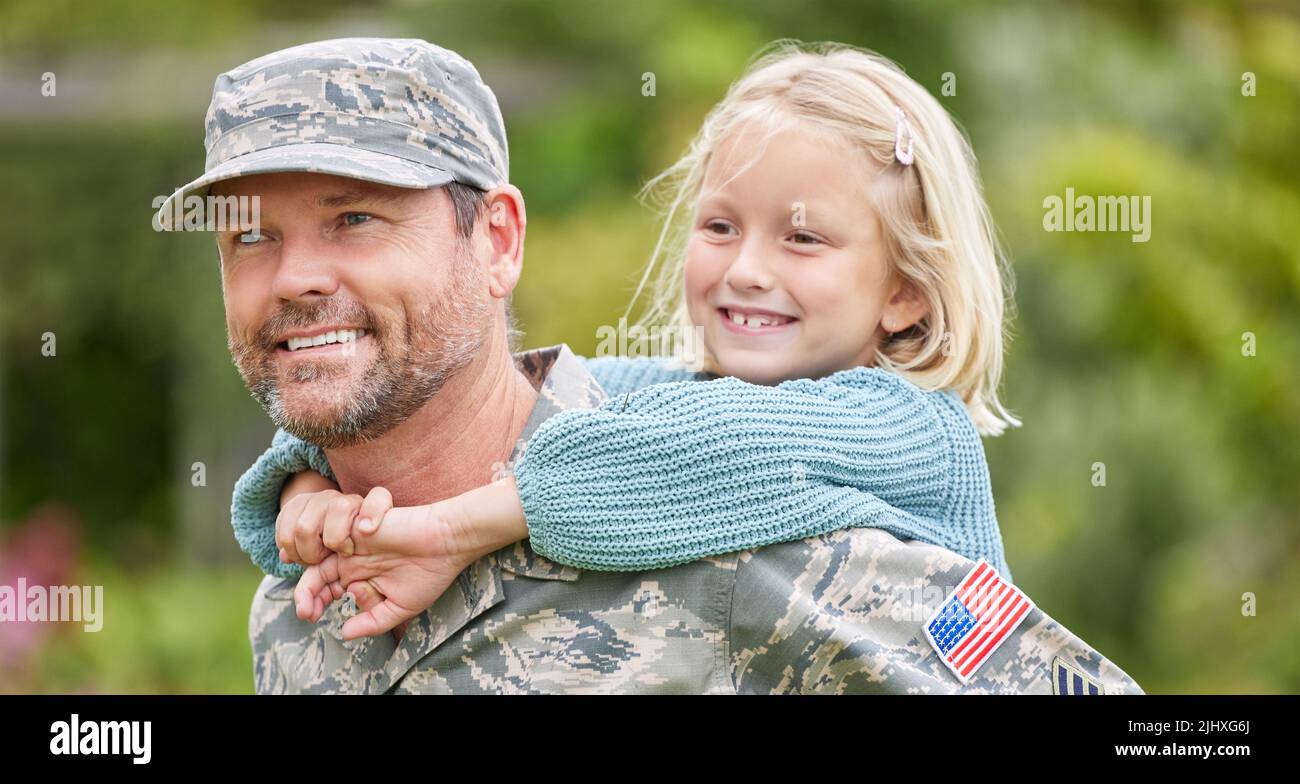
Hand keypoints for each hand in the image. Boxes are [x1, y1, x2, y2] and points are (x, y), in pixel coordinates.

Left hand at [292, 478, 530, 638]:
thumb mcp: (400, 608)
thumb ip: (372, 622)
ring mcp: (354, 537)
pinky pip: (336, 522)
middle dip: (305, 593)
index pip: (322, 588)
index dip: (311, 602)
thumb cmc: (429, 574)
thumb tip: (344, 633)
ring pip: (318, 548)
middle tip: (308, 612)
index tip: (310, 617)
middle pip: (313, 572)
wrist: (449, 543)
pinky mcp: (361, 517)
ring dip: (323, 565)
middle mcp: (351, 557)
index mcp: (357, 576)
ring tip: (349, 583)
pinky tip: (358, 553)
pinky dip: (339, 534)